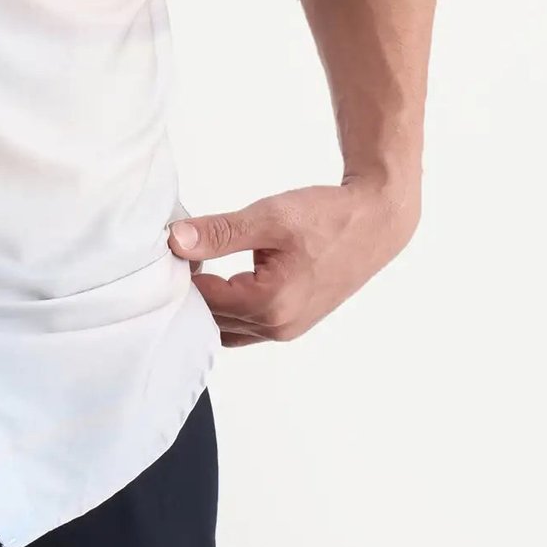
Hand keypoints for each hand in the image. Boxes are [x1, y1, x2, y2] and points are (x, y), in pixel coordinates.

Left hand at [167, 177, 418, 345]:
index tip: (173, 246)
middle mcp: (277, 327)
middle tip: (178, 255)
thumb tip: (175, 240)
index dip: (182, 272)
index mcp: (269, 304)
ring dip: (209, 302)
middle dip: (190, 291)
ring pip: (228, 326)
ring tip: (197, 264)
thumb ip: (220, 231)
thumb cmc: (326, 217)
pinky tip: (220, 278)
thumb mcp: (269, 217)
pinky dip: (228, 307)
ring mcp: (286, 330)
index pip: (203, 298)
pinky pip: (246, 326)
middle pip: (212, 318)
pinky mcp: (292, 322)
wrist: (374, 223)